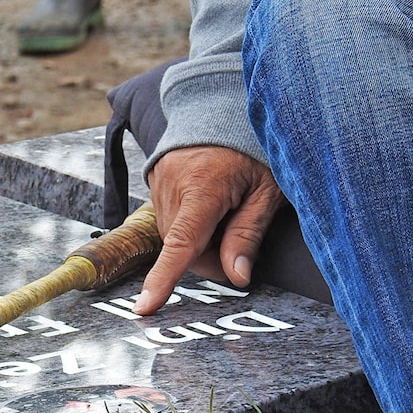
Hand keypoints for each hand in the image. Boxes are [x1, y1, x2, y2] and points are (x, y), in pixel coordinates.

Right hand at [133, 145, 284, 314]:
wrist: (221, 105)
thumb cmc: (253, 146)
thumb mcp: (267, 190)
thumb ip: (248, 234)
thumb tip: (237, 277)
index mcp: (203, 188)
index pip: (181, 244)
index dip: (164, 278)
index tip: (145, 307)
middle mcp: (172, 187)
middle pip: (185, 250)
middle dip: (214, 255)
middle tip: (241, 235)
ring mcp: (158, 185)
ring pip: (177, 239)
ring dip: (202, 240)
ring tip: (227, 211)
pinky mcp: (154, 185)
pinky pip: (170, 222)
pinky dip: (191, 225)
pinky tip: (209, 205)